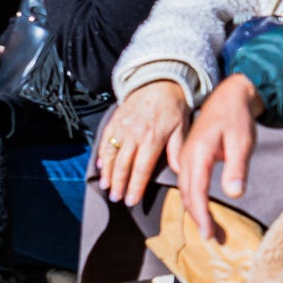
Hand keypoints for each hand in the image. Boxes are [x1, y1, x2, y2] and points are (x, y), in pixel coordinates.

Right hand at [94, 80, 191, 207]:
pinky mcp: (114, 121)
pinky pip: (105, 141)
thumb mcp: (181, 127)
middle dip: (119, 185)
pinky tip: (101, 167)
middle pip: (123, 166)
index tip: (131, 201)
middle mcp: (134, 134)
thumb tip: (180, 172)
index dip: (135, 187)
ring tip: (106, 187)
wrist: (159, 82)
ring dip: (108, 174)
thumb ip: (177, 150)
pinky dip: (102, 156)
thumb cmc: (173, 107)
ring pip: (111, 156)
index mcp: (152, 138)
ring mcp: (121, 128)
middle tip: (116, 199)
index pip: (142, 169)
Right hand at [172, 74, 263, 243]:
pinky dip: (194, 199)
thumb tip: (235, 193)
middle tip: (212, 239)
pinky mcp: (190, 157)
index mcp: (199, 153)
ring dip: (196, 211)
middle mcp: (187, 156)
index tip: (209, 234)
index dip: (202, 215)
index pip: (197, 192)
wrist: (230, 96)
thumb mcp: (243, 141)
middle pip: (187, 195)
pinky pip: (188, 183)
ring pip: (186, 190)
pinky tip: (203, 210)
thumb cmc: (238, 118)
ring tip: (209, 230)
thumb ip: (237, 167)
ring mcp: (186, 156)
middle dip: (198, 219)